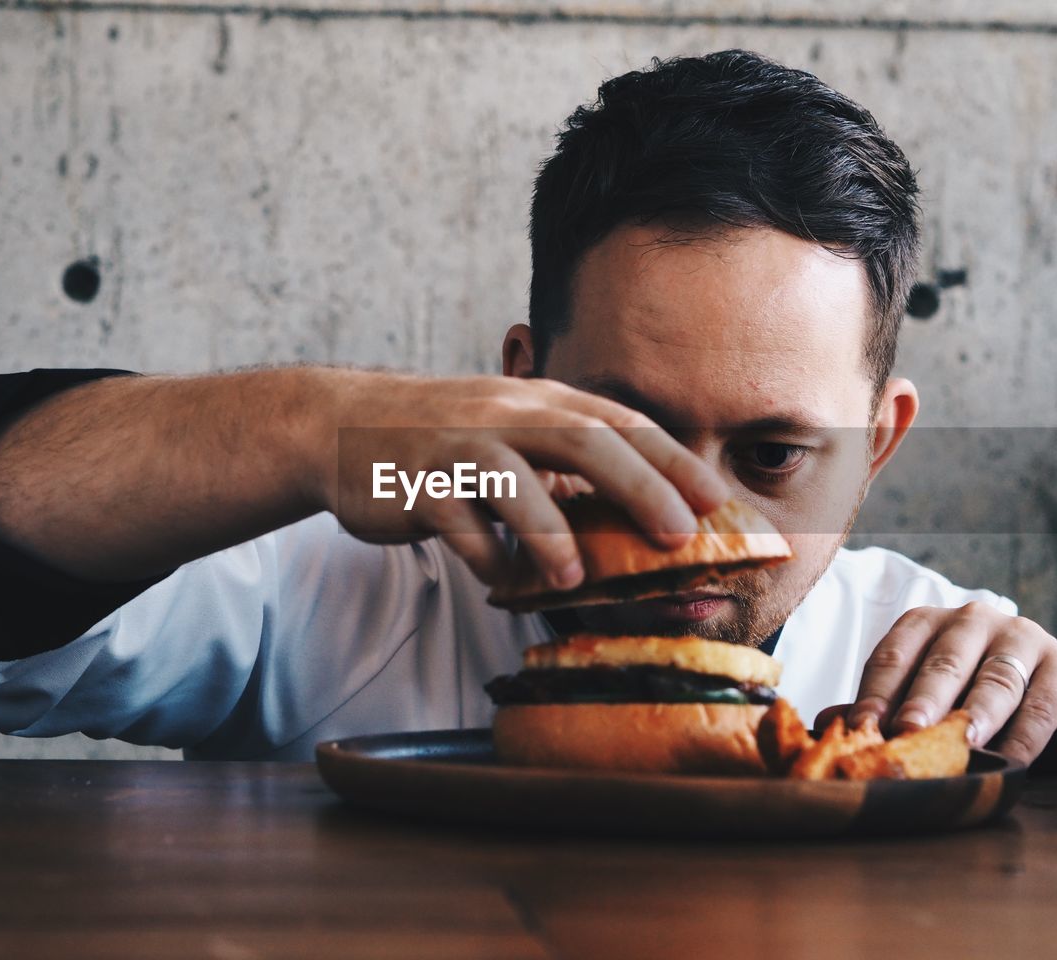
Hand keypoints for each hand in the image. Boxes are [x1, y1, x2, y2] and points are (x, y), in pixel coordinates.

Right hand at [319, 371, 729, 589]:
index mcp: (539, 402)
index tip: (717, 500)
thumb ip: (565, 465)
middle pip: (585, 442)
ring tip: (576, 581)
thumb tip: (635, 516)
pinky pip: (456, 523)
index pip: (619, 422)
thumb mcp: (510, 433)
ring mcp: (458, 446)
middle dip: (639, 487)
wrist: (339, 425)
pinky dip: (484, 556)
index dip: (670, 459)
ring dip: (550, 533)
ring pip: (514, 480)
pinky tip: (503, 582)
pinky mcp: (416, 483)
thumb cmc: (442, 438)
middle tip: (680, 535)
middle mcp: (505, 416)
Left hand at [816, 602, 1056, 770]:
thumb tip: (828, 724)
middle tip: (907, 731)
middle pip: (942, 662)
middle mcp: (974, 620)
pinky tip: (1010, 760)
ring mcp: (1024, 638)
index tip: (860, 728)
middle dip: (923, 699)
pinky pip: (1042, 703)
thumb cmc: (972, 705)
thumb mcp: (927, 705)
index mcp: (929, 623)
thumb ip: (882, 710)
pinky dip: (1025, 734)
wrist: (1054, 721)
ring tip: (960, 742)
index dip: (876, 691)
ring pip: (995, 678)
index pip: (895, 653)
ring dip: (976, 712)